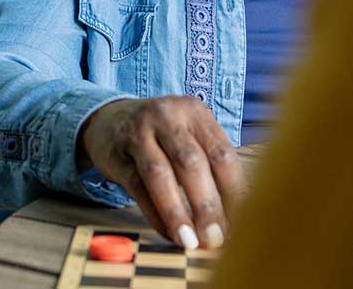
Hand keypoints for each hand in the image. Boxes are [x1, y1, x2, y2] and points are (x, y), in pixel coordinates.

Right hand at [77, 96, 244, 248]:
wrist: (110, 120)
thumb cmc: (164, 135)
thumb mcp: (190, 133)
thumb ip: (211, 165)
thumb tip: (234, 217)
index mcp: (195, 112)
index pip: (221, 154)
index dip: (234, 192)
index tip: (242, 223)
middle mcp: (167, 117)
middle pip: (191, 163)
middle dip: (206, 205)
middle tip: (216, 238)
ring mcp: (138, 133)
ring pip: (160, 175)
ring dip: (177, 212)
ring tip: (190, 241)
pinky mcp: (117, 155)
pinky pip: (138, 188)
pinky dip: (155, 215)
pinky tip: (168, 233)